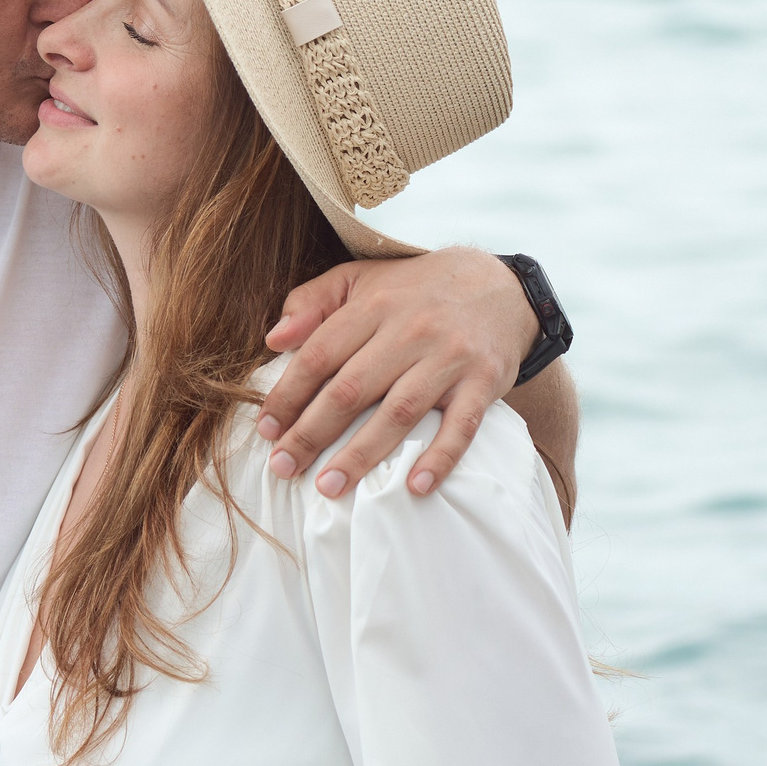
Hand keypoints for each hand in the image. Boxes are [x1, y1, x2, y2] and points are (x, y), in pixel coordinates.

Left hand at [256, 246, 538, 498]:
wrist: (500, 286)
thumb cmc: (415, 290)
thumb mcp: (360, 279)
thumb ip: (312, 303)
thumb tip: (273, 339)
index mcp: (374, 306)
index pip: (319, 355)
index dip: (289, 394)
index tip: (266, 430)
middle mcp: (410, 331)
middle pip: (352, 389)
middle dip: (312, 433)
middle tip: (283, 467)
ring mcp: (449, 358)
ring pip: (399, 413)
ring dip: (362, 454)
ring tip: (330, 486)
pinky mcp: (484, 382)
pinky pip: (461, 426)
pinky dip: (439, 457)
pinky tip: (414, 486)